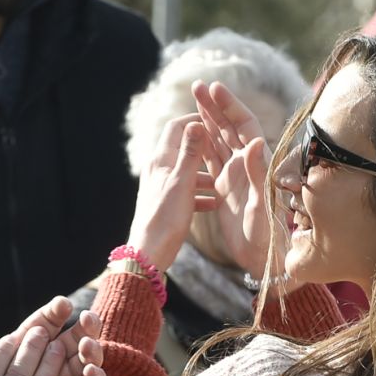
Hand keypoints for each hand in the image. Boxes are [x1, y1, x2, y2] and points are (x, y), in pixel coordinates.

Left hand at [0, 286, 82, 375]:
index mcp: (22, 346)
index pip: (46, 322)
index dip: (57, 312)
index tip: (63, 304)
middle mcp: (44, 364)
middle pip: (72, 340)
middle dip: (84, 328)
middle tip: (88, 320)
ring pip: (84, 363)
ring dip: (92, 352)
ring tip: (87, 346)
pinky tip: (91, 371)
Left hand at [127, 113, 218, 275]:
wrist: (149, 253)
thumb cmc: (165, 219)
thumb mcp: (182, 183)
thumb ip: (190, 153)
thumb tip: (197, 123)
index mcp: (161, 160)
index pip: (177, 127)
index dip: (196, 122)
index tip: (218, 123)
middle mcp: (158, 170)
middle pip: (183, 148)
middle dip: (205, 148)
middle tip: (226, 149)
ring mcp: (162, 187)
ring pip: (187, 172)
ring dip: (205, 173)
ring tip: (223, 181)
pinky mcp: (166, 203)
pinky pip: (186, 192)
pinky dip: (200, 194)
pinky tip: (215, 204)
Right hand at [192, 79, 281, 277]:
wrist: (264, 259)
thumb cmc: (267, 236)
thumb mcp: (261, 203)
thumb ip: (259, 172)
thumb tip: (256, 141)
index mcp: (256, 164)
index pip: (244, 125)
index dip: (230, 106)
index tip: (215, 88)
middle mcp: (247, 166)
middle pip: (229, 128)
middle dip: (214, 107)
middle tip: (196, 85)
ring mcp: (236, 177)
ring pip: (218, 142)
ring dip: (206, 122)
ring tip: (192, 103)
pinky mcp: (226, 189)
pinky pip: (212, 162)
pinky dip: (201, 147)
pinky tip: (191, 137)